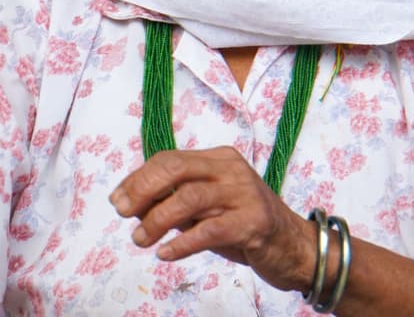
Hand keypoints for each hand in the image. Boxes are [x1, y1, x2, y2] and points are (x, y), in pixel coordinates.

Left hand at [109, 146, 314, 291]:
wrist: (295, 247)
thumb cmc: (244, 225)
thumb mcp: (209, 207)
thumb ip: (178, 200)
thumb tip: (133, 203)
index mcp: (218, 159)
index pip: (170, 159)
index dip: (139, 178)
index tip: (118, 200)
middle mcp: (231, 170)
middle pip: (177, 168)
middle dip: (143, 189)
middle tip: (124, 212)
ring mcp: (244, 194)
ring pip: (190, 198)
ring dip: (158, 220)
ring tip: (141, 239)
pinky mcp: (254, 223)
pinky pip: (210, 230)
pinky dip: (183, 242)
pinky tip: (166, 253)